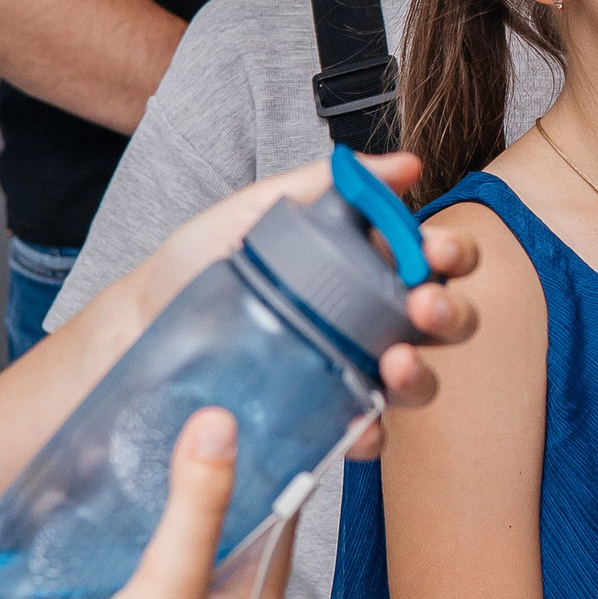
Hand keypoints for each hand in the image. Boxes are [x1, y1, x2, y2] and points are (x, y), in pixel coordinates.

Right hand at [41, 408, 279, 598]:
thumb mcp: (170, 579)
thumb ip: (198, 505)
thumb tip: (221, 425)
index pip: (288, 518)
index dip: (284, 468)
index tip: (271, 422)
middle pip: (250, 542)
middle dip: (237, 494)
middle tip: (214, 440)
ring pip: (212, 571)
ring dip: (200, 531)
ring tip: (174, 483)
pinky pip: (177, 597)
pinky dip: (168, 565)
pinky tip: (138, 554)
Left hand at [130, 151, 477, 446]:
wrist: (145, 313)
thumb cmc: (205, 257)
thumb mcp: (265, 208)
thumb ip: (331, 184)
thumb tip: (405, 165)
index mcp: (371, 265)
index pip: (437, 259)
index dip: (453, 253)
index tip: (436, 251)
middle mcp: (373, 319)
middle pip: (444, 322)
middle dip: (450, 312)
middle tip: (423, 304)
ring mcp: (352, 369)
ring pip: (416, 381)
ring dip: (421, 374)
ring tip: (395, 362)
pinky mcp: (323, 415)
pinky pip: (364, 432)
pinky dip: (372, 433)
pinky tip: (362, 426)